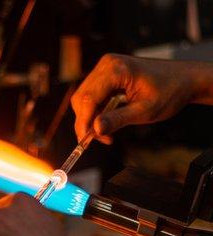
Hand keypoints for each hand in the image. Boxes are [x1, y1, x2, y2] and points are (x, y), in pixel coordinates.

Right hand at [71, 54, 198, 142]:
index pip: (88, 98)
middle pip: (82, 98)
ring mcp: (106, 68)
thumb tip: (96, 129)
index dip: (83, 122)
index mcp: (116, 70)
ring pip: (84, 99)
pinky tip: (107, 122)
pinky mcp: (106, 75)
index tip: (85, 141)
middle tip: (101, 139)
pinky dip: (96, 113)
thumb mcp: (145, 111)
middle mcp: (107, 65)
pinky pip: (92, 97)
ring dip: (90, 119)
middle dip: (86, 122)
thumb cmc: (169, 91)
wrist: (183, 79)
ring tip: (107, 133)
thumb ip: (118, 119)